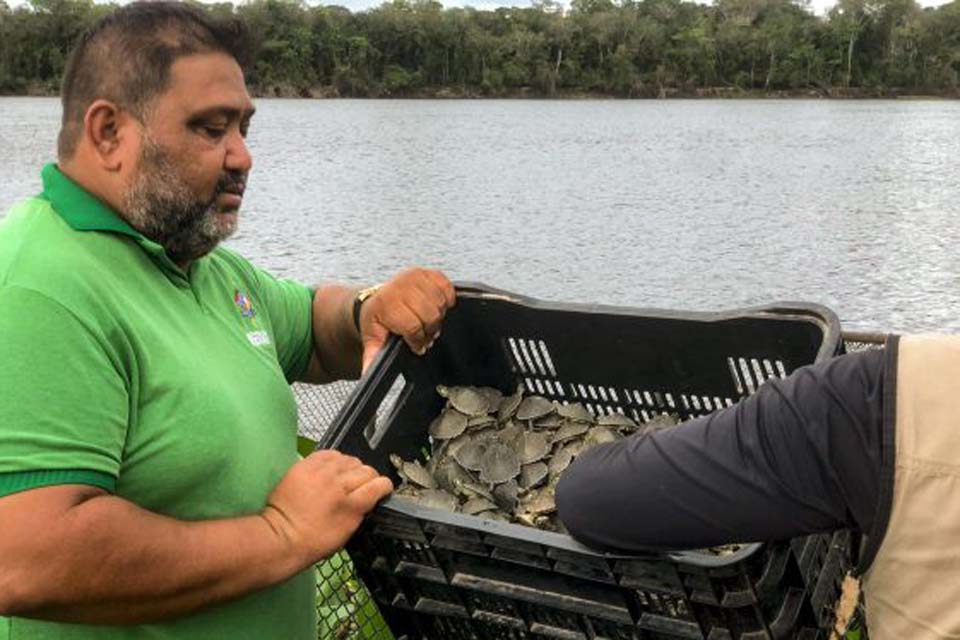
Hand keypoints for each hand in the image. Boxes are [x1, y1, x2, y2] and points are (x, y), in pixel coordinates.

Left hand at [261, 450, 392, 565]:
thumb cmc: (314, 542)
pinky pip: (329, 453)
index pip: (379, 484)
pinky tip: (331, 469)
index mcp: (353, 505)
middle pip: (366, 470)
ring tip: (344, 478)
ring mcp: (322, 472)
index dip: (384, 486)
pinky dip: (334, 460)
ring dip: (351, 468)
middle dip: (368, 477)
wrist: (281, 537)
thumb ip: (360, 510)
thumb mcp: (347, 532)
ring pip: (349, 459)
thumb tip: (368, 497)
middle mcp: (340, 484)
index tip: (382, 490)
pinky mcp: (306, 465)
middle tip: (359, 487)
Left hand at [359, 268, 455, 371]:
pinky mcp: (427, 272)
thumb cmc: (378, 318)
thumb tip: (369, 371)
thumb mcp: (373, 337)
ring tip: (428, 320)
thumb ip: (373, 355)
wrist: (377, 298)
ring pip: (440, 303)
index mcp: (387, 304)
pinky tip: (437, 305)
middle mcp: (401, 288)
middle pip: (430, 316)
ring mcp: (414, 277)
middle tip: (423, 333)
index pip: (413, 327)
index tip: (416, 345)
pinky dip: (446, 298)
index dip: (417, 340)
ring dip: (438, 315)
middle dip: (429, 330)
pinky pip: (446, 287)